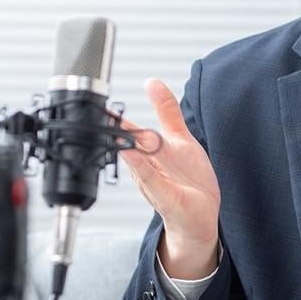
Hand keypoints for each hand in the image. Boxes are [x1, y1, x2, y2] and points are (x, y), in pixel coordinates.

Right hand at [120, 78, 220, 273]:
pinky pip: (150, 179)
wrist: (200, 217)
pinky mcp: (165, 196)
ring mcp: (154, 182)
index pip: (128, 130)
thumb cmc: (187, 180)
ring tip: (117, 130)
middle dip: (116, 131)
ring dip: (127, 146)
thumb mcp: (180, 139)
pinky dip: (140, 167)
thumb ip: (167, 111)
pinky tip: (132, 154)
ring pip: (137, 161)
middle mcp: (146, 166)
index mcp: (148, 151)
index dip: (115, 118)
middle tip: (104, 114)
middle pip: (128, 144)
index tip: (101, 104)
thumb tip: (152, 82)